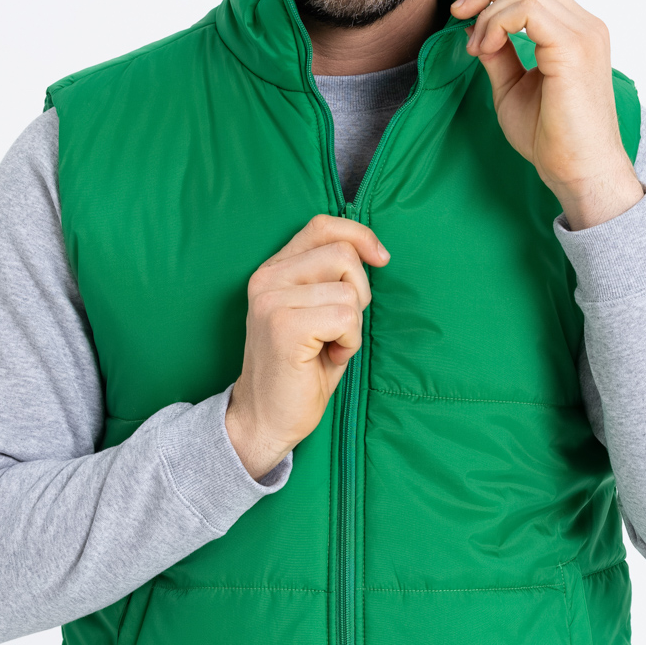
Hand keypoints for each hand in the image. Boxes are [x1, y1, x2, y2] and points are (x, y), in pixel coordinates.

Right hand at [226, 215, 389, 478]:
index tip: (380, 259)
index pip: (322, 226)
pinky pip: (346, 317)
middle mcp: (267, 278)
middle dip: (359, 292)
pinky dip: (349, 342)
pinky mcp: (285, 326)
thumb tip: (374, 252)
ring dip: (352, 325)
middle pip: (343, 255)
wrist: (265, 419)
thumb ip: (331, 278)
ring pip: (349, 291)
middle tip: (339, 328)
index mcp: (273, 270)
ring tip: (328, 346)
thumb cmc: (299, 370)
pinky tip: (327, 358)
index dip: (359, 235)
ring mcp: (273, 301)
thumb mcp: (316, 312)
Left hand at [450, 0, 643, 229]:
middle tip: (458, 14)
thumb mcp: (512, 87)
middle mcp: (585, 25)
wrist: (579, 172)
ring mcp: (584, 33)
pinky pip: (528, 10)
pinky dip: (497, 23)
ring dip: (488, 12)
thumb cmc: (552, 139)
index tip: (463, 16)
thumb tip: (474, 27)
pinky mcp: (574, 46)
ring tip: (476, 48)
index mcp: (575, 31)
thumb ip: (499, 53)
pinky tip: (485, 49)